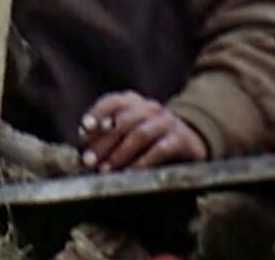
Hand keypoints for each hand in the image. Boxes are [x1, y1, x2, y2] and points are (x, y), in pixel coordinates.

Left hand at [77, 90, 208, 171]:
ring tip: (106, 170)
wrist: (191, 139)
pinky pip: (160, 150)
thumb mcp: (128, 129)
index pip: (112, 102)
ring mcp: (166, 122)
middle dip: (102, 142)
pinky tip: (131, 174)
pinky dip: (144, 162)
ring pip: (139, 134)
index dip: (96, 114)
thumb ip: (107, 134)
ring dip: (120, 153)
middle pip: (122, 122)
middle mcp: (149, 108)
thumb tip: (82, 153)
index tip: (83, 130)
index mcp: (132, 101)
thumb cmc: (149, 136)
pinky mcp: (180, 140)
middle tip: (88, 161)